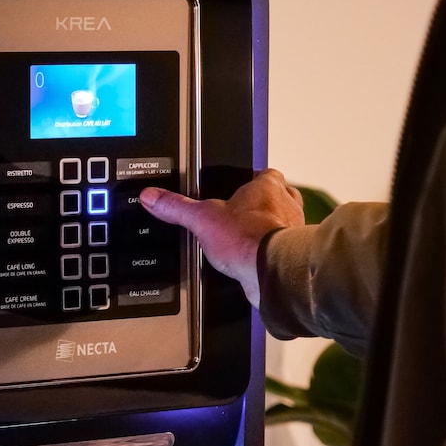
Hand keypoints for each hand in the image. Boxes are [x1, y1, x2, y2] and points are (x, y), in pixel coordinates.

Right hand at [139, 169, 304, 306]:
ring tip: (248, 238)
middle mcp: (286, 206)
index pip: (265, 173)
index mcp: (267, 187)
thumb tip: (153, 196)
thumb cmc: (248, 239)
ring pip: (284, 223)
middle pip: (278, 198)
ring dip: (269, 230)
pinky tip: (254, 261)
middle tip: (243, 214)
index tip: (241, 185)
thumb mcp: (201, 219)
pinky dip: (269, 255)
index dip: (252, 179)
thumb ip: (177, 207)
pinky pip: (281, 251)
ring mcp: (292, 231)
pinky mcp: (290, 256)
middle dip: (262, 206)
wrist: (272, 272)